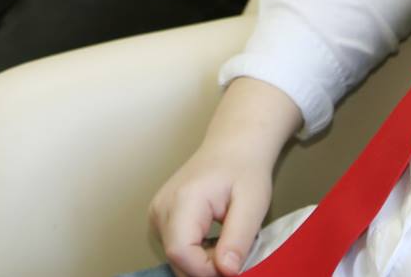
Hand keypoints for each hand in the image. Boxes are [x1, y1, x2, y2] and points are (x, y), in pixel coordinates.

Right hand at [151, 78, 301, 276]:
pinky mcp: (160, 219)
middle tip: (234, 253)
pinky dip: (196, 255)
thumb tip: (227, 272)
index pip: (181, 253)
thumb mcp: (253, 204)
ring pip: (175, 259)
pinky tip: (213, 240)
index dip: (206, 270)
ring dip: (202, 263)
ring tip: (226, 242)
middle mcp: (161, 208)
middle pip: (176, 259)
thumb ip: (238, 239)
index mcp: (183, 200)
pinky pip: (176, 250)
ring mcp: (157, 214)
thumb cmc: (244, 169)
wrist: (233, 147)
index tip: (233, 265)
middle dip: (207, 268)